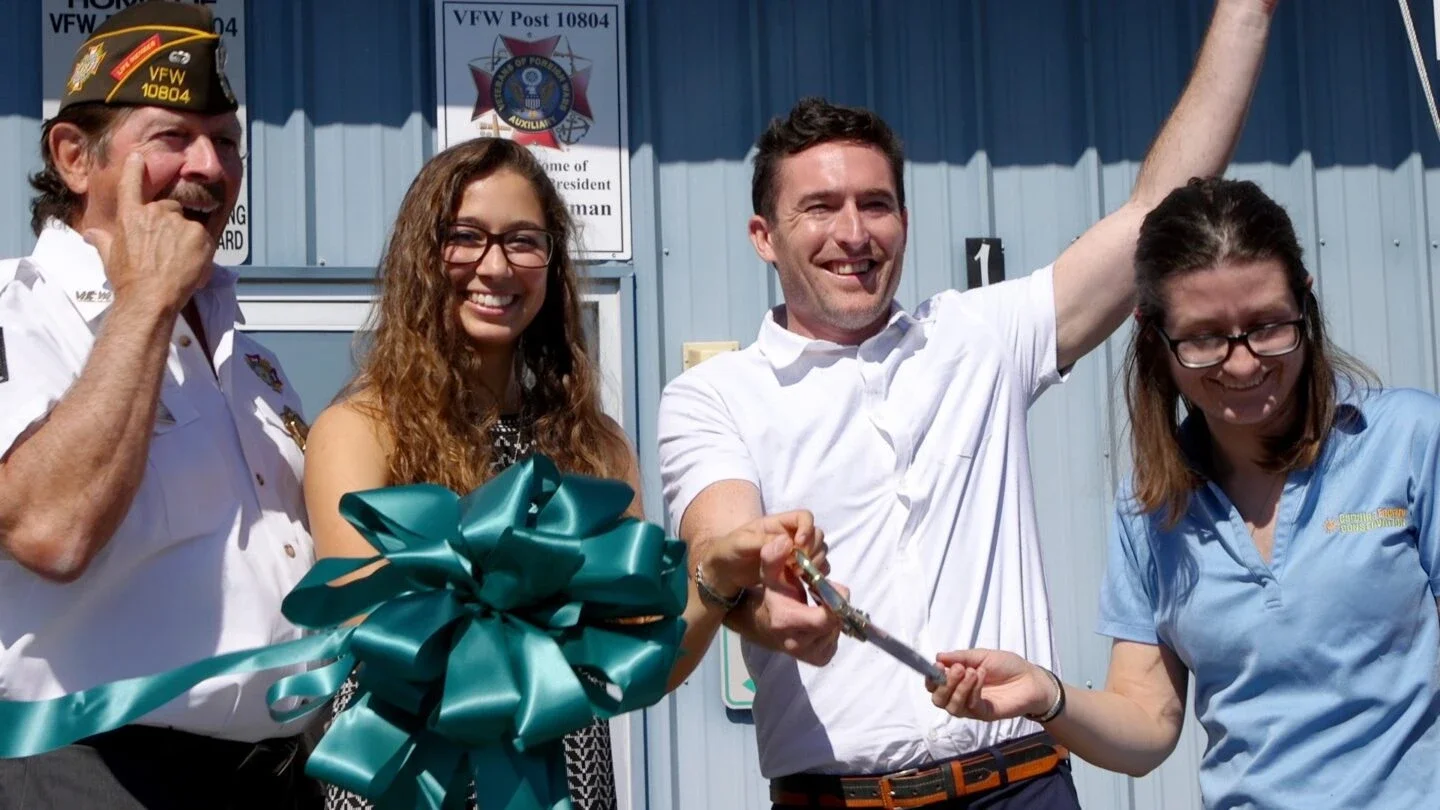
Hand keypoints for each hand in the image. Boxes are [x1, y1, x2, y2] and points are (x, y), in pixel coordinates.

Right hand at [83, 152, 216, 311]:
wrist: (150, 298)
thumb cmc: (128, 280)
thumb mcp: (109, 257)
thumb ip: (102, 240)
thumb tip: (89, 233)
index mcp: (131, 216)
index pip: (132, 184)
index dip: (135, 168)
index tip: (139, 157)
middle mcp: (154, 213)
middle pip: (169, 207)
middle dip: (171, 223)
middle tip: (167, 248)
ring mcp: (178, 222)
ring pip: (188, 223)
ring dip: (187, 237)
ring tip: (179, 260)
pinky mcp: (199, 234)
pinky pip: (205, 237)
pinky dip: (202, 249)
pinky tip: (193, 264)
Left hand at [699, 509, 826, 595]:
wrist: (722, 574)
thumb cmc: (727, 552)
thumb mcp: (739, 543)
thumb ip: (762, 541)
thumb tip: (788, 542)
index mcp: (777, 524)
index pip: (804, 517)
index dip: (807, 528)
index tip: (799, 544)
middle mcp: (789, 536)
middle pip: (816, 534)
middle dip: (812, 549)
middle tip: (797, 566)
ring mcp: (794, 554)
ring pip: (819, 551)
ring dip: (815, 562)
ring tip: (797, 574)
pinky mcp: (795, 571)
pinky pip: (816, 569)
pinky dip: (816, 574)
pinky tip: (804, 581)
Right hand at [748, 525, 846, 665]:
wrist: (767, 627)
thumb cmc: (774, 597)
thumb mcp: (770, 575)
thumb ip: (774, 558)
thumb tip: (783, 541)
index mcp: (786, 623)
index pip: (826, 618)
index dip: (835, 602)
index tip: (830, 587)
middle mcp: (798, 644)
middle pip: (835, 623)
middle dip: (834, 605)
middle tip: (824, 593)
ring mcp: (811, 655)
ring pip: (838, 629)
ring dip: (834, 615)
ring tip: (819, 606)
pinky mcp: (820, 660)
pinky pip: (837, 639)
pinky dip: (832, 626)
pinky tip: (819, 619)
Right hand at [928, 649, 1056, 721]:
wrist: (1031, 679)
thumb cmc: (1007, 666)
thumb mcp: (982, 655)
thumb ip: (960, 657)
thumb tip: (938, 656)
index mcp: (957, 681)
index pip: (935, 685)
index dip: (931, 677)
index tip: (937, 665)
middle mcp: (960, 696)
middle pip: (938, 699)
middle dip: (943, 684)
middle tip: (957, 669)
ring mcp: (971, 707)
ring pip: (951, 706)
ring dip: (958, 688)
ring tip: (972, 671)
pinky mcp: (984, 714)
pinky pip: (970, 707)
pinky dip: (972, 690)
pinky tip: (980, 676)